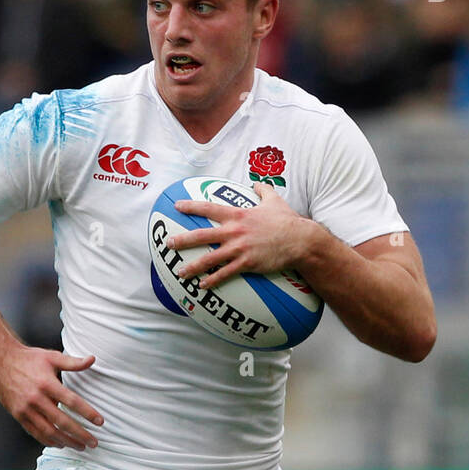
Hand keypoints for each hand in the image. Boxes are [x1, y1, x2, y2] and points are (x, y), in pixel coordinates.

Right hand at [0, 345, 102, 449]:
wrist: (0, 361)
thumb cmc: (29, 359)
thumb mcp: (51, 357)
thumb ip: (73, 362)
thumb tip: (92, 359)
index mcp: (47, 383)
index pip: (72, 401)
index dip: (87, 413)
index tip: (100, 422)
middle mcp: (36, 398)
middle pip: (62, 421)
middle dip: (80, 434)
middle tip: (94, 442)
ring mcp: (26, 409)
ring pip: (49, 431)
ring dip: (66, 441)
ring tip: (80, 446)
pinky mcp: (18, 415)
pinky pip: (35, 432)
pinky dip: (49, 441)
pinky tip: (60, 444)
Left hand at [170, 183, 313, 288]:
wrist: (299, 240)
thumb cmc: (287, 220)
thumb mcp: (274, 200)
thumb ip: (262, 190)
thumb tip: (257, 183)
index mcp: (238, 215)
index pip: (209, 208)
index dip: (191, 206)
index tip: (177, 206)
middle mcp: (234, 231)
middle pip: (202, 235)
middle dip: (183, 240)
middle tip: (168, 244)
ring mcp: (239, 248)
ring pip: (210, 258)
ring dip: (193, 267)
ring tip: (180, 273)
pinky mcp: (246, 263)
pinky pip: (225, 273)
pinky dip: (212, 280)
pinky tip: (202, 286)